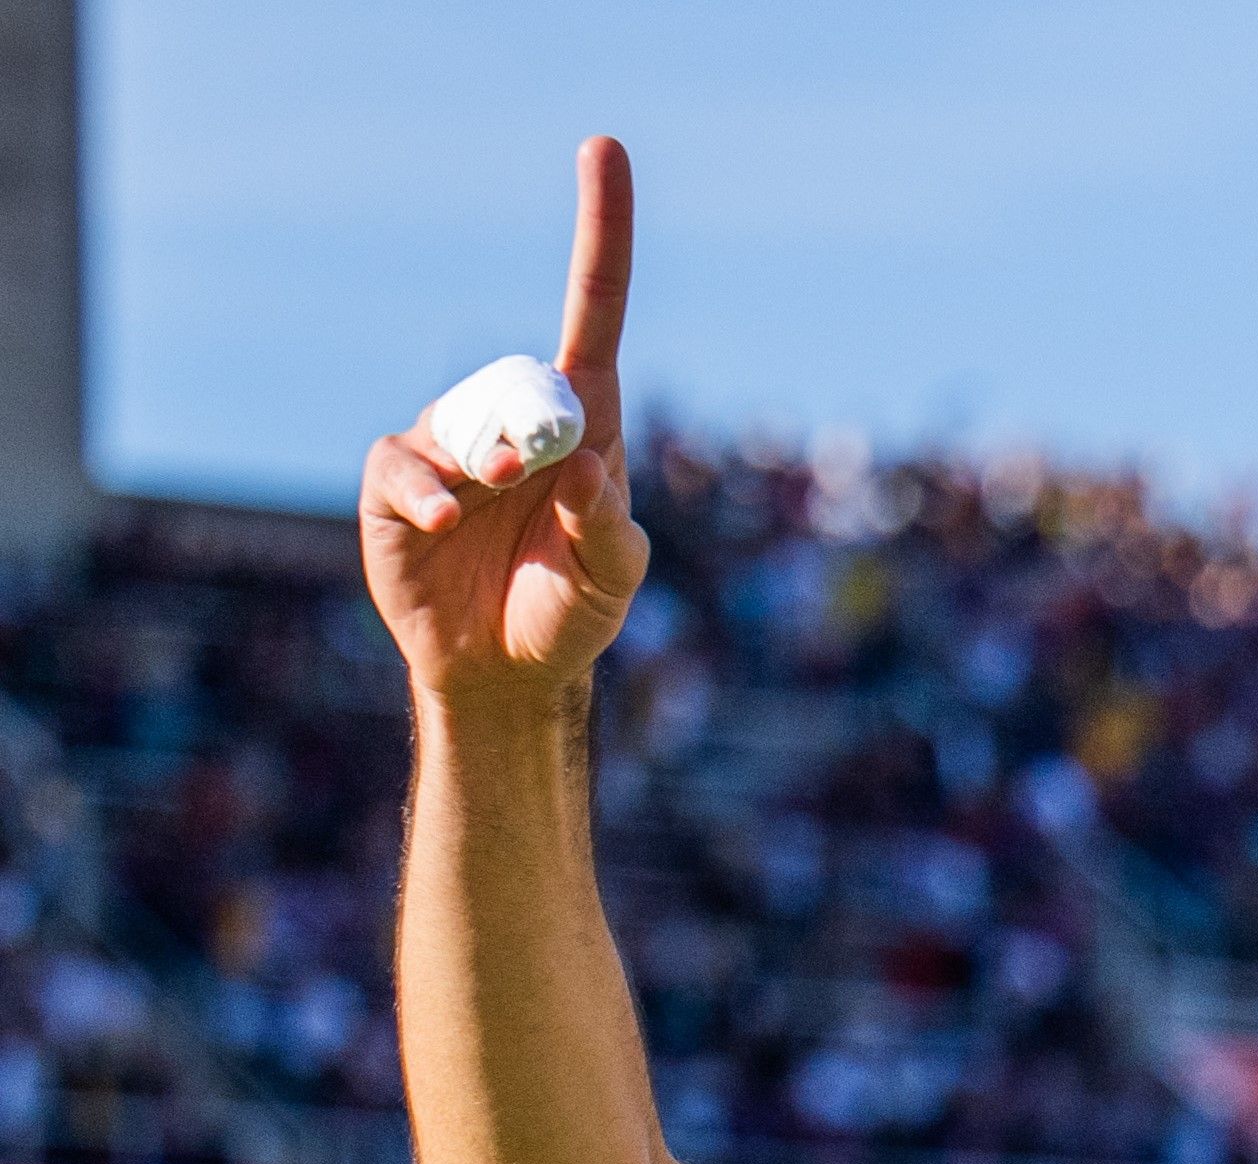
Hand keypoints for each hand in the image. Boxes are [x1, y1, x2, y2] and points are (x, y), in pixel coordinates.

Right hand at [360, 138, 649, 704]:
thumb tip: (583, 466)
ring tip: (487, 511)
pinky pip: (403, 464)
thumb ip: (610, 530)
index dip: (600, 236)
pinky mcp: (398, 483)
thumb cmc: (567, 613)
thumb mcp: (612, 581)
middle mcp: (516, 420)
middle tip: (535, 480)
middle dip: (533, 433)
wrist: (503, 673)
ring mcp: (452, 446)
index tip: (604, 149)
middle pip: (524, 381)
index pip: (596, 313)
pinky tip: (445, 520)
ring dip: (481, 464)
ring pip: (463, 423)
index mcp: (584, 424)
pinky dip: (424, 489)